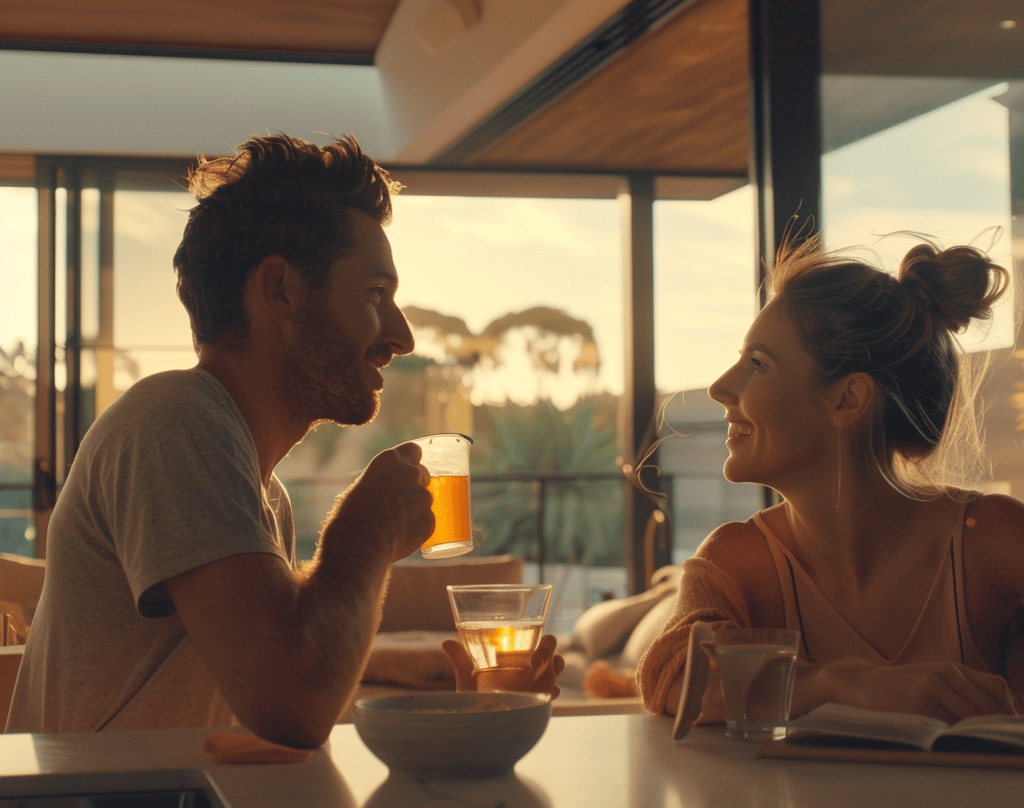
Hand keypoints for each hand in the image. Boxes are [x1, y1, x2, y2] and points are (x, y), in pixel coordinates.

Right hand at [327, 442, 433, 562]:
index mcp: (390, 460)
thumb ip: (377, 483)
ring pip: (426, 499)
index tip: (408, 470)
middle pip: (423, 472)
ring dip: (417, 507)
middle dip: (417, 483)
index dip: (411, 461)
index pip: (413, 450)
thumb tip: (380, 489)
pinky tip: (400, 537)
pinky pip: (427, 521)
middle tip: (402, 499)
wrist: (359, 545)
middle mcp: (411, 473)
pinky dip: (418, 528)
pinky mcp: (430, 520)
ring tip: (394, 524)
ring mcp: (423, 496)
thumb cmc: (349, 517)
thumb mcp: (357, 489)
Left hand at [442, 634, 564, 697]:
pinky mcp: (539, 702)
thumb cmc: (474, 697)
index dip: (546, 641)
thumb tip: (446, 642)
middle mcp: (531, 671)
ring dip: (555, 673)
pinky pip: (553, 693)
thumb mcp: (467, 677)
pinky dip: (552, 691)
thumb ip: (460, 659)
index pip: (539, 644)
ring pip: (556, 674)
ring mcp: (537, 686)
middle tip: (546, 660)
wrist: (478, 721)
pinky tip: (545, 693)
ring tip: (546, 677)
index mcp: (518, 658)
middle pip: (553, 657)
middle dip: (554, 657)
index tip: (542, 642)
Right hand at [819, 658, 1018, 723]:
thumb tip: (998, 714)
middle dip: (996, 725)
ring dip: (978, 731)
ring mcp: (932, 687)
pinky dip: (958, 734)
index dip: (1008, 709)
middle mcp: (946, 673)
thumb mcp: (931, 679)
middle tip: (992, 740)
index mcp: (952, 668)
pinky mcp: (919, 704)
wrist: (859, 683)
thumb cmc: (899, 687)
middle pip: (990, 704)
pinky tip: (952, 738)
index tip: (1006, 727)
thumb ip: (961, 690)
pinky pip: (951, 724)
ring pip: (974, 714)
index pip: (997, 688)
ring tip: (973, 740)